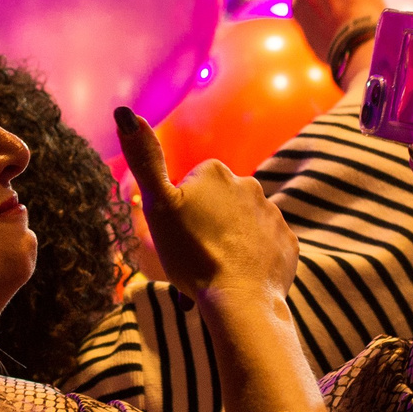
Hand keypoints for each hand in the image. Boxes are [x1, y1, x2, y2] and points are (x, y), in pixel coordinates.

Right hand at [115, 106, 296, 304]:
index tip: (178, 234)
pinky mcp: (287, 242)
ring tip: (215, 270)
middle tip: (193, 256)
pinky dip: (251, 259)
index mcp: (215, 172)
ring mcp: (272, 213)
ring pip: (240, 226)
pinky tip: (239, 277)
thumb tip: (125, 112)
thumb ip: (144, 160)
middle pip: (216, 206)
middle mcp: (249, 184)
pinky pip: (264, 246)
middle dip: (205, 226)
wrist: (241, 299)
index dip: (179, 213)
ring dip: (227, 243)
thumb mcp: (157, 206)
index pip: (190, 188)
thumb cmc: (193, 253)